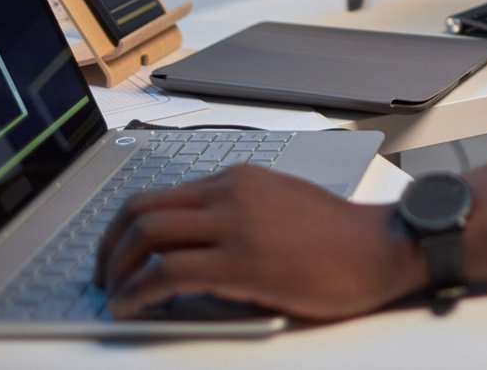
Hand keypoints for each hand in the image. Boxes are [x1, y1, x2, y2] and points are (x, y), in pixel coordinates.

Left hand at [94, 165, 419, 320]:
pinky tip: (133, 307)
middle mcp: (231, 192)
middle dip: (110, 246)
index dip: (125, 226)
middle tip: (103, 276)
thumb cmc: (340, 237)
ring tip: (115, 296)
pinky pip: (168, 271)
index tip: (116, 252)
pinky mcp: (242, 262)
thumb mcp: (281, 207)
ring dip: (118, 270)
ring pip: (148, 235)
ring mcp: (236, 224)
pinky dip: (138, 291)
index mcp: (240, 178)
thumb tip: (194, 246)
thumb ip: (238, 215)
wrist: (382, 248)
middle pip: (142, 209)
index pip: (161, 193)